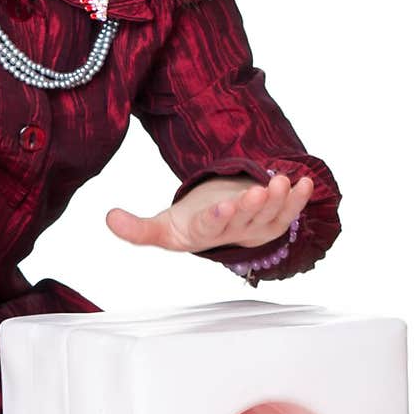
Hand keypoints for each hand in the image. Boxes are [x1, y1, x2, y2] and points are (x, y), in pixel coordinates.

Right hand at [106, 172, 312, 254]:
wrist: (215, 229)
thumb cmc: (186, 225)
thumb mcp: (161, 228)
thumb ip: (136, 229)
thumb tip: (108, 219)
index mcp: (202, 234)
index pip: (210, 228)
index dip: (218, 218)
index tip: (224, 206)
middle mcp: (232, 233)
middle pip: (245, 220)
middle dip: (254, 205)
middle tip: (260, 189)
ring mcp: (255, 227)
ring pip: (270, 216)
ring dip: (278, 199)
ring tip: (282, 180)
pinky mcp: (273, 221)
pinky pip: (289, 211)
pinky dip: (299, 199)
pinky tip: (305, 182)